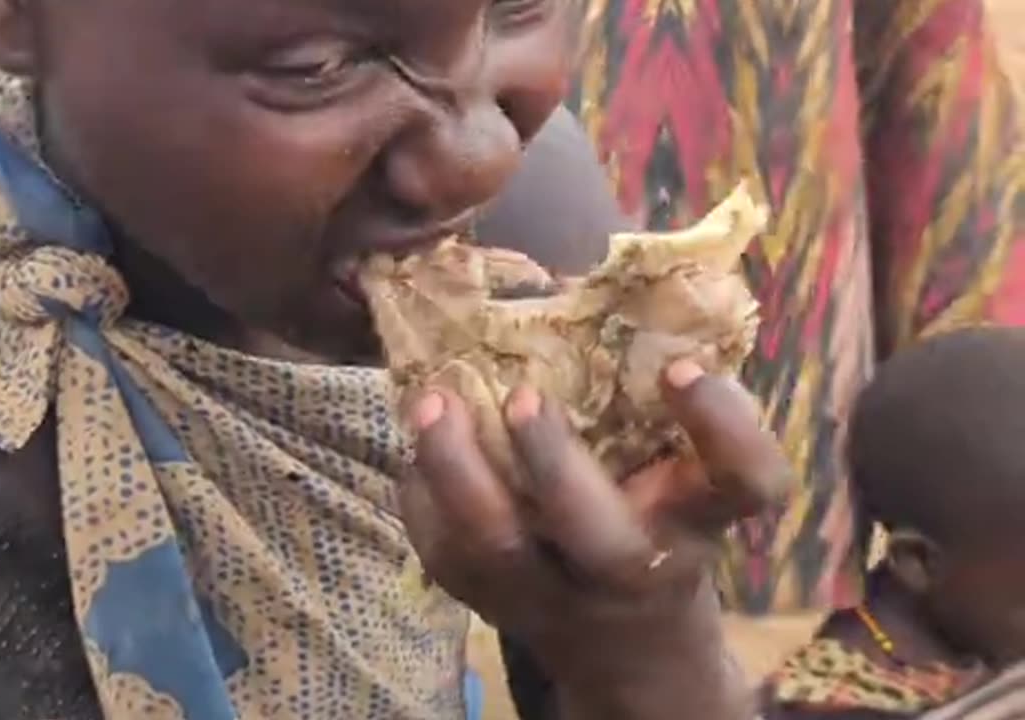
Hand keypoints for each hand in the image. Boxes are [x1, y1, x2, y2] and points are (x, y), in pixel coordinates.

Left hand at [400, 360, 788, 719]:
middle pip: (600, 537)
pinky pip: (444, 553)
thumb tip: (584, 289)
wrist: (632, 649)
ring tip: (431, 403)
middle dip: (554, 462)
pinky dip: (423, 495)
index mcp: (697, 521)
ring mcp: (555, 594)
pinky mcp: (492, 604)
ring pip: (496, 548)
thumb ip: (659, 406)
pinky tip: (418, 446)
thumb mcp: (686, 476)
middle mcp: (632, 566)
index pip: (742, 483)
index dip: (723, 426)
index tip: (681, 367)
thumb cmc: (661, 526)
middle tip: (526, 394)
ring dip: (457, 471)